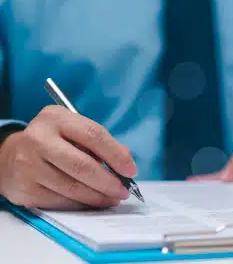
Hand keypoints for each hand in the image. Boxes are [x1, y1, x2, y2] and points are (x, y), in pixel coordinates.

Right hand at [0, 105, 136, 209]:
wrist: (9, 156)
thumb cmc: (52, 142)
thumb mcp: (73, 131)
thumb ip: (100, 143)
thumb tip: (126, 161)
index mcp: (56, 118)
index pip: (93, 135)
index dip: (116, 155)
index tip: (131, 170)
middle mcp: (38, 139)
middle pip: (82, 165)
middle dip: (109, 181)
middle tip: (123, 190)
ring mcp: (29, 165)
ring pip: (72, 187)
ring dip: (98, 197)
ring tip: (112, 199)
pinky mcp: (25, 189)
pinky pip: (61, 201)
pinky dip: (82, 205)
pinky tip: (93, 203)